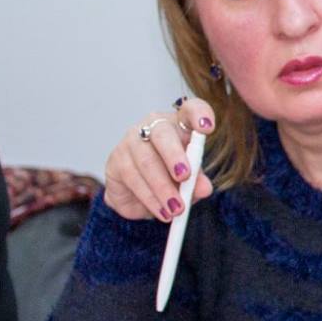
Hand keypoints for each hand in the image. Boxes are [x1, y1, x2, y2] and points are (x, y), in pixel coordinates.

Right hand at [103, 98, 216, 221]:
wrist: (143, 192)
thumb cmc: (173, 176)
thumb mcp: (192, 178)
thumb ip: (198, 180)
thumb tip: (203, 188)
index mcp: (179, 124)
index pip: (190, 109)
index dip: (199, 114)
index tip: (207, 127)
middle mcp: (151, 127)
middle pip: (161, 135)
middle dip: (174, 156)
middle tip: (185, 177)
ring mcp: (129, 143)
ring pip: (145, 162)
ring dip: (162, 188)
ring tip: (176, 209)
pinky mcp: (114, 163)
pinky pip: (131, 180)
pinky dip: (149, 199)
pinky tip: (161, 211)